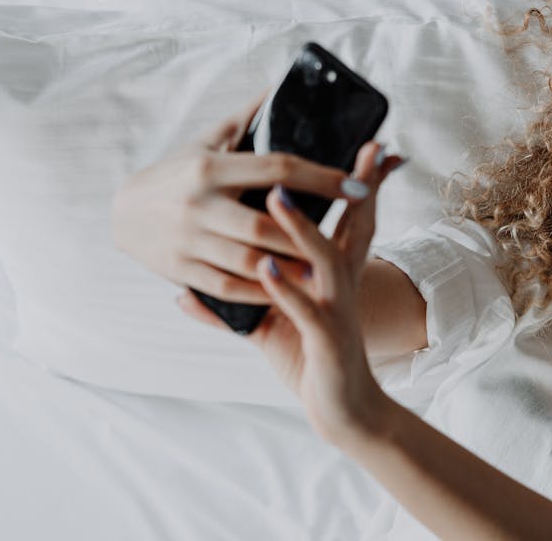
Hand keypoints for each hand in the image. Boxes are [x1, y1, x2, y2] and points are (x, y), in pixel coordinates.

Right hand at [111, 88, 355, 304]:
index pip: (277, 168)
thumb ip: (246, 118)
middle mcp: (198, 203)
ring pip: (249, 259)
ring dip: (289, 267)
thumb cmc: (176, 173)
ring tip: (323, 269)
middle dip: (307, 233)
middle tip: (345, 239)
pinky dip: (260, 290)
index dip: (321, 177)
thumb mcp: (206, 141)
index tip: (357, 184)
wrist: (121, 212)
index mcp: (210, 166)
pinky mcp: (180, 268)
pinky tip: (286, 289)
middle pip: (265, 223)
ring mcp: (188, 238)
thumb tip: (280, 88)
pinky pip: (227, 286)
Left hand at [178, 141, 405, 449]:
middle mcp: (343, 282)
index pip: (351, 215)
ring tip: (275, 200)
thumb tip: (183, 295)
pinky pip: (305, 310)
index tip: (368, 142)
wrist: (345, 407)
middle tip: (356, 146)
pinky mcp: (327, 338)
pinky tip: (265, 269)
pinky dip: (285, 289)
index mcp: (335, 271)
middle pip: (356, 224)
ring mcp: (337, 309)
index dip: (357, 179)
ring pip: (323, 260)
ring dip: (298, 229)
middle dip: (351, 185)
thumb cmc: (310, 356)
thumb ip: (236, 300)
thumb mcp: (277, 320)